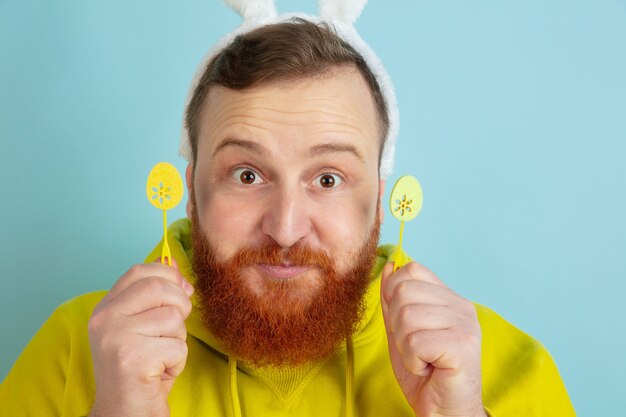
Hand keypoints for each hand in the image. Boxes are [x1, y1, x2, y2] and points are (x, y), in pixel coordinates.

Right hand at [88, 260, 193, 416]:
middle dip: (180, 306)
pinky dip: (178, 362)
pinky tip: (161, 373)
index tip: (181, 290)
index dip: (167, 275)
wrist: (124, 413)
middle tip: (174, 330)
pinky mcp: (132, 358)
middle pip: (159, 288)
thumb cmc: (139, 370)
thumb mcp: (144, 327)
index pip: (138, 271)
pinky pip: (177, 346)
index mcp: (105, 308)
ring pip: (172, 317)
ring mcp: (116, 337)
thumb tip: (178, 269)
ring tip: (162, 357)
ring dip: (178, 340)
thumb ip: (155, 299)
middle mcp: (105, 319)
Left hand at [381, 261, 485, 416]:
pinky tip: (428, 368)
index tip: (404, 324)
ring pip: (406, 316)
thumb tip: (389, 266)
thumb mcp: (401, 330)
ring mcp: (465, 324)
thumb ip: (394, 300)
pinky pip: (415, 342)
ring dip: (404, 346)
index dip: (394, 294)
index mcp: (449, 298)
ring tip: (422, 359)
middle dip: (396, 324)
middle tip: (414, 347)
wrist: (443, 411)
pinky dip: (413, 360)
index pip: (412, 269)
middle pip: (404, 291)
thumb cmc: (425, 373)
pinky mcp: (463, 345)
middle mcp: (461, 306)